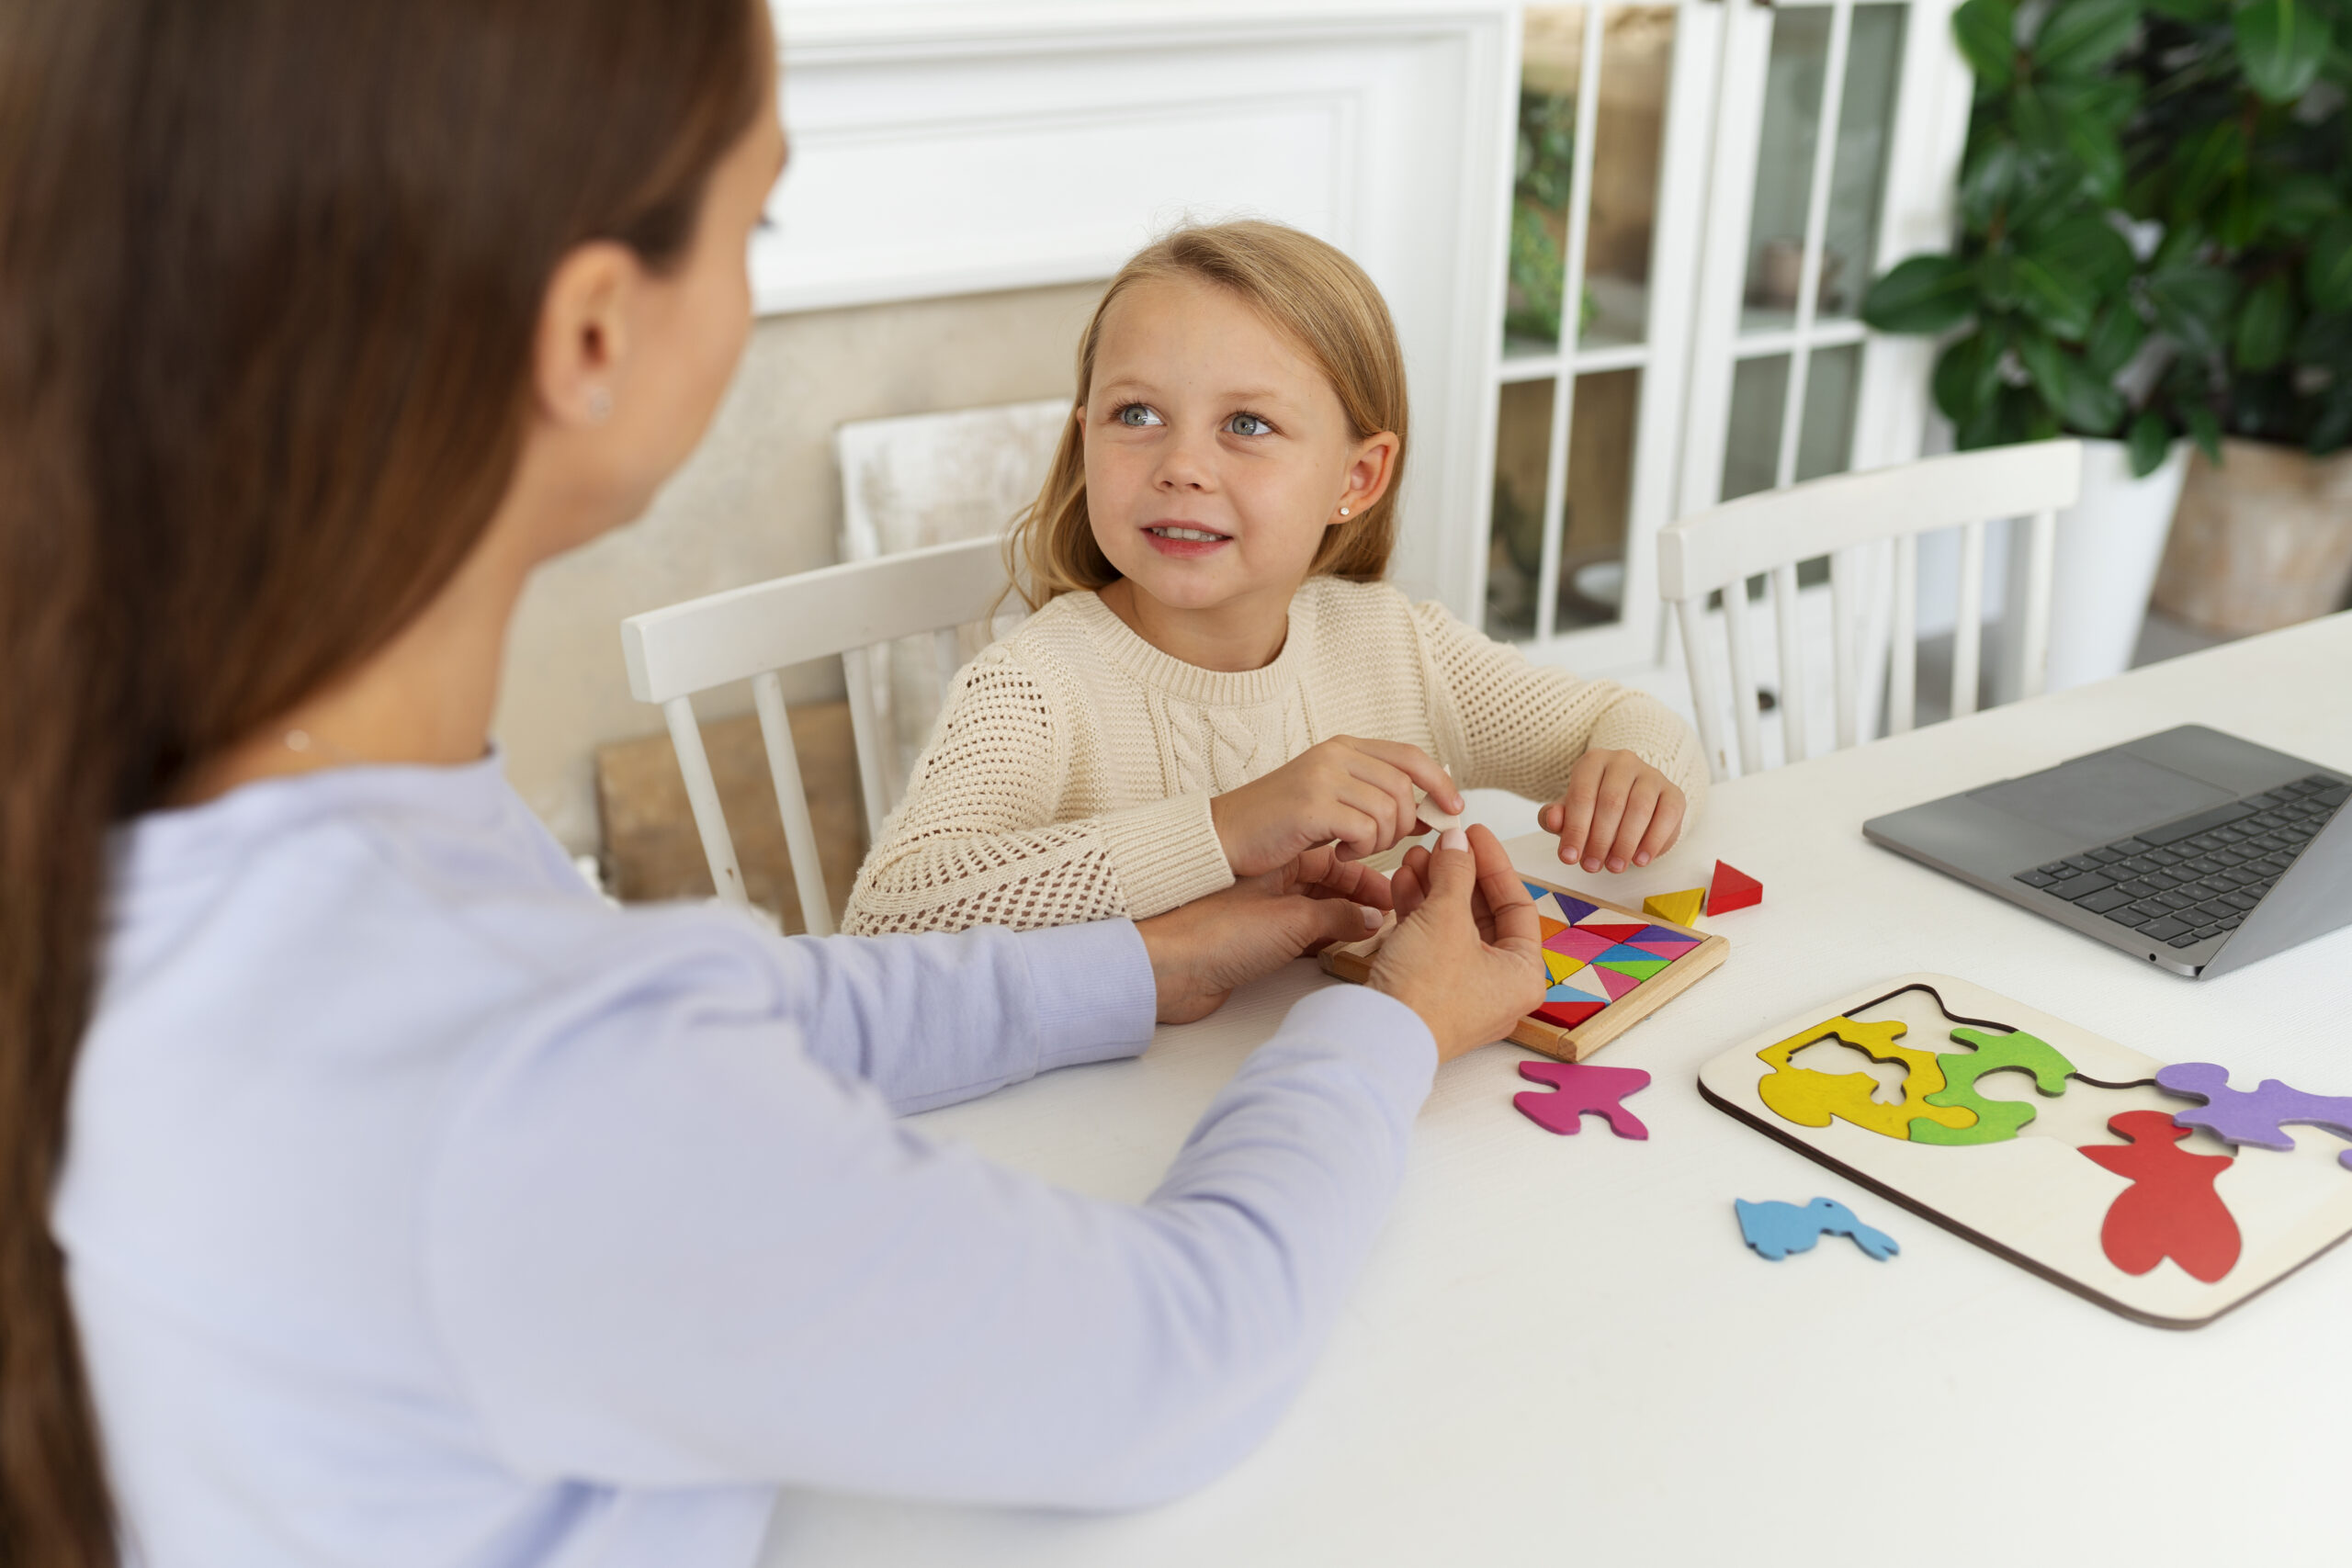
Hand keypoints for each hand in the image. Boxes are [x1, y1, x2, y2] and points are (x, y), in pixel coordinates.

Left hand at [1136, 844, 1393, 1023]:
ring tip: (1380, 933)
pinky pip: (1305, 936)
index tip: (1396, 889)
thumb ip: (1337, 917)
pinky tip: (1347, 949)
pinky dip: (1327, 940)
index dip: (1368, 874)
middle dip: (1363, 899)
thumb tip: (1374, 917)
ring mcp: (1267, 912)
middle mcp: (1274, 883)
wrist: (1166, 969)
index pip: (1336, 859)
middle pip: (1331, 886)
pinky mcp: (1259, 942)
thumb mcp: (1291, 920)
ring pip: (1321, 911)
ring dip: (1348, 921)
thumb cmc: (1217, 934)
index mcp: (1279, 862)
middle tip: (1397, 913)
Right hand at [1209, 736, 1462, 875]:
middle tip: (1379, 845)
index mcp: (1343, 748)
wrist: (1222, 835)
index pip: (1411, 756)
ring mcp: (1323, 777)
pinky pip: (1365, 829)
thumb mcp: (1330, 800)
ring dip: (1381, 841)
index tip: (1452, 810)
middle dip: (1404, 825)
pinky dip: (1362, 849)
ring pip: (1389, 810)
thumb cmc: (1275, 824)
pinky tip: (1340, 855)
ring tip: (1353, 850)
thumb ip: (1373, 798)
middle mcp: (1335, 755)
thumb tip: (1426, 812)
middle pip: (1404, 787)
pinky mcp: (1312, 805)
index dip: (1439, 783)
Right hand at [1371, 825, 1547, 1061]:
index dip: (1493, 863)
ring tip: (1415, 858)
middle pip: (1482, 914)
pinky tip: (1402, 883)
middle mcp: (1497, 987)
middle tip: (1442, 844)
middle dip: (1457, 875)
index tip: (1474, 835)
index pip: (1517, 905)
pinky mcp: (1427, 992)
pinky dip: (1418, 912)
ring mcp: (1461, 991)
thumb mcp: (1446, 917)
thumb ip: (1455, 872)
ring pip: (1452, 926)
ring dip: (1434, 888)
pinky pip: (1430, 943)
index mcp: (1522, 974)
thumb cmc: (1425, 993)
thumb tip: (1457, 841)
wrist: (1377, 1038)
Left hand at [1538, 748, 1685, 874]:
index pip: (1581, 795)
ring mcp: (1651, 775)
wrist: (1630, 804)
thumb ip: (1555, 817)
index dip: (1574, 829)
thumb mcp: (1570, 812)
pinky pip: (1666, 816)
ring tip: (1614, 867)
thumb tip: (1552, 819)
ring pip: (1639, 808)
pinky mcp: (1674, 793)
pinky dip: (1653, 841)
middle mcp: (1623, 761)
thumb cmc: (1594, 808)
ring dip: (1625, 843)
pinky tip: (1640, 860)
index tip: (1568, 858)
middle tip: (1591, 867)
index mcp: (1593, 762)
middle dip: (1599, 839)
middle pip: (1611, 802)